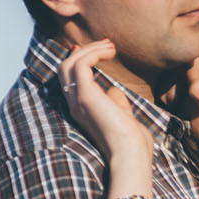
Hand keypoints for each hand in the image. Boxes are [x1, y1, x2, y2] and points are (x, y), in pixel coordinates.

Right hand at [58, 40, 154, 185]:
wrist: (131, 154)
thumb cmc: (132, 142)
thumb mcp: (122, 117)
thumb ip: (115, 102)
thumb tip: (114, 90)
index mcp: (82, 109)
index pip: (70, 79)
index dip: (81, 61)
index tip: (101, 51)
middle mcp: (75, 104)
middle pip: (66, 67)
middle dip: (85, 51)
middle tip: (107, 44)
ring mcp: (77, 99)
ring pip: (69, 63)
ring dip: (89, 49)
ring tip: (110, 46)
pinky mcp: (85, 94)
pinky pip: (81, 63)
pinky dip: (93, 53)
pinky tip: (110, 52)